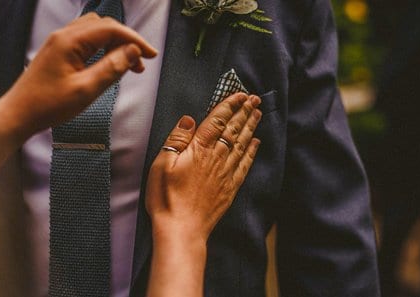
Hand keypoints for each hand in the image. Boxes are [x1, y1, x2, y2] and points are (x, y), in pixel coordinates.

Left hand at [0, 13, 157, 182]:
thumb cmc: (47, 105)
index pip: (110, 29)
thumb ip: (111, 68)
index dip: (134, 40)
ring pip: (94, 32)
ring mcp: (58, 43)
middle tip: (140, 63)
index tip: (151, 55)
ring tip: (126, 66)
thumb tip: (132, 52)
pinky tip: (106, 66)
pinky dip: (100, 48)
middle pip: (103, 26)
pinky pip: (84, 41)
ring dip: (113, 44)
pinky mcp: (56, 52)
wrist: (18, 114)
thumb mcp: (85, 90)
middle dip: (125, 41)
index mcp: (69, 41)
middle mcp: (63, 36)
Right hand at [146, 92, 260, 239]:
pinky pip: (245, 164)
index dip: (229, 105)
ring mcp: (226, 173)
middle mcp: (216, 157)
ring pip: (242, 144)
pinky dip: (252, 151)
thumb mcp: (161, 164)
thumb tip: (190, 119)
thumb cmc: (166, 197)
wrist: (182, 228)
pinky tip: (256, 143)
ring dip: (250, 126)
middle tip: (254, 98)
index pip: (217, 121)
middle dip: (244, 111)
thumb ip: (177, 139)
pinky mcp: (230, 187)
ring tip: (258, 113)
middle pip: (233, 129)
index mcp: (199, 149)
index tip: (239, 94)